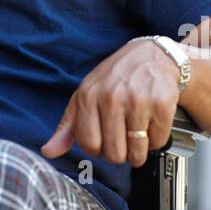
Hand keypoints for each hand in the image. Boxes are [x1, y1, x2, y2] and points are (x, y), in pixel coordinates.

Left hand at [40, 38, 180, 167]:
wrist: (150, 56)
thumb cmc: (115, 78)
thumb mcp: (85, 95)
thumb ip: (67, 125)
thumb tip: (49, 151)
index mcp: (89, 96)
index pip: (89, 144)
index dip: (98, 149)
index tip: (103, 141)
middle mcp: (112, 97)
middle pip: (114, 154)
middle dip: (120, 153)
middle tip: (123, 138)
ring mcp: (138, 100)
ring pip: (137, 152)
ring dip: (139, 150)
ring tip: (138, 132)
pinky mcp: (161, 104)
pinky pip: (158, 142)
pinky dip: (156, 139)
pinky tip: (151, 123)